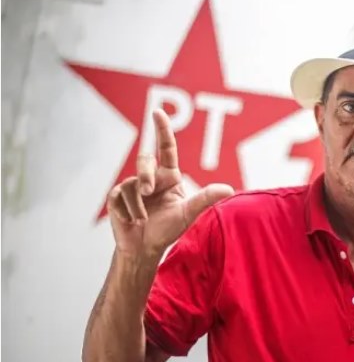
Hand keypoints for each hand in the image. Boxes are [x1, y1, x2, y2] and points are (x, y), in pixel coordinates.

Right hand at [107, 109, 233, 256]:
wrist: (145, 249)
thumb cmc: (168, 230)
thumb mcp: (188, 214)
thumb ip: (205, 199)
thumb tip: (229, 189)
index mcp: (169, 177)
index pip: (166, 148)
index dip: (162, 129)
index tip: (157, 112)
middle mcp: (151, 177)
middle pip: (145, 160)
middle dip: (145, 174)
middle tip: (147, 191)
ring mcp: (132, 186)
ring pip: (132, 183)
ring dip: (139, 205)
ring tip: (143, 220)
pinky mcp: (116, 197)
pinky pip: (120, 196)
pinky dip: (128, 212)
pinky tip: (131, 221)